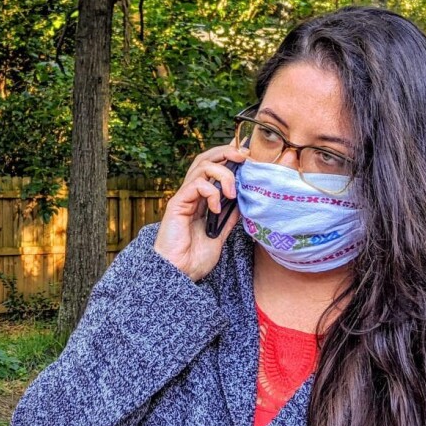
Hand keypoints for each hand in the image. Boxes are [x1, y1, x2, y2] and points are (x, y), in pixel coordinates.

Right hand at [153, 145, 245, 281]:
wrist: (178, 273)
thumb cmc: (193, 258)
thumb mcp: (220, 236)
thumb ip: (228, 219)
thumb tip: (242, 204)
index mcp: (200, 200)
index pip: (212, 168)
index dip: (228, 158)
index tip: (248, 161)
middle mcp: (191, 194)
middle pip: (205, 159)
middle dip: (225, 152)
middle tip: (244, 158)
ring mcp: (184, 198)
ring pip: (202, 167)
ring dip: (223, 174)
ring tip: (232, 192)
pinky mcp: (177, 204)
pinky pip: (196, 185)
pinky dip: (211, 192)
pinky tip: (216, 208)